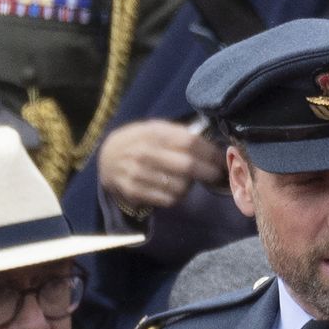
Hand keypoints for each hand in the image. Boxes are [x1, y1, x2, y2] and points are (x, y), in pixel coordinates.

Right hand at [99, 120, 225, 209]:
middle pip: (188, 166)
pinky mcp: (134, 192)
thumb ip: (181, 135)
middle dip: (208, 172)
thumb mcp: (156, 129)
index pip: (190, 142)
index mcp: (154, 133)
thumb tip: (214, 147)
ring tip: (186, 181)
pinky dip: (176, 196)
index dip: (211, 153)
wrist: (107, 158)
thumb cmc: (140, 142)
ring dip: (190, 186)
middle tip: (216, 175)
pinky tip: (172, 189)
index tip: (222, 160)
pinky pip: (168, 200)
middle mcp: (145, 152)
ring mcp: (138, 173)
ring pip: (180, 187)